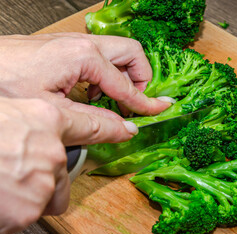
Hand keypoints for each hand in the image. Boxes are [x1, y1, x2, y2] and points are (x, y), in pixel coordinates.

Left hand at [0, 33, 170, 116]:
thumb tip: (127, 129)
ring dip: (122, 76)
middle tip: (136, 101)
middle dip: (141, 77)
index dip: (145, 102)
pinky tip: (90, 93)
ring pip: (116, 52)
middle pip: (131, 53)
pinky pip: (99, 56)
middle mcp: (84, 43)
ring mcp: (73, 42)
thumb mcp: (57, 110)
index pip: (128, 84)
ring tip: (110, 101)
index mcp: (86, 56)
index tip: (161, 110)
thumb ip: (98, 121)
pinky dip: (104, 74)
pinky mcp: (64, 46)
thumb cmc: (4, 85)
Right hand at [0, 96, 141, 233]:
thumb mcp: (5, 116)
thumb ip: (27, 127)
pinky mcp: (32, 208)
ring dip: (28, 195)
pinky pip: (31, 212)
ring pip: (48, 193)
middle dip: (44, 176)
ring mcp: (44, 180)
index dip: (112, 128)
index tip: (129, 129)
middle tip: (13, 174)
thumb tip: (32, 138)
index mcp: (42, 118)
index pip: (91, 124)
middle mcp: (51, 148)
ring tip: (2, 187)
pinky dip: (16, 211)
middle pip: (63, 168)